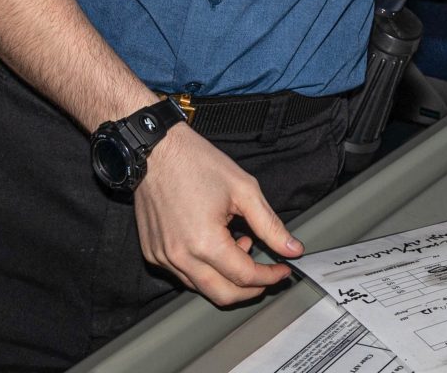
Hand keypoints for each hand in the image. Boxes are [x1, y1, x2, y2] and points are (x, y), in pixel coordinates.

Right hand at [134, 125, 304, 304]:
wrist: (156, 151)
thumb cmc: (197, 164)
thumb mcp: (244, 190)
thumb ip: (270, 225)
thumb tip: (293, 250)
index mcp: (205, 243)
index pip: (245, 277)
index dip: (270, 277)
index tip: (283, 269)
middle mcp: (180, 257)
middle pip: (223, 295)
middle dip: (251, 289)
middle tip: (268, 273)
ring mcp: (162, 257)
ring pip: (201, 288)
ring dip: (227, 278)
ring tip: (240, 245)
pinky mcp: (153, 252)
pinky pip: (183, 274)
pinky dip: (205, 269)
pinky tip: (216, 244)